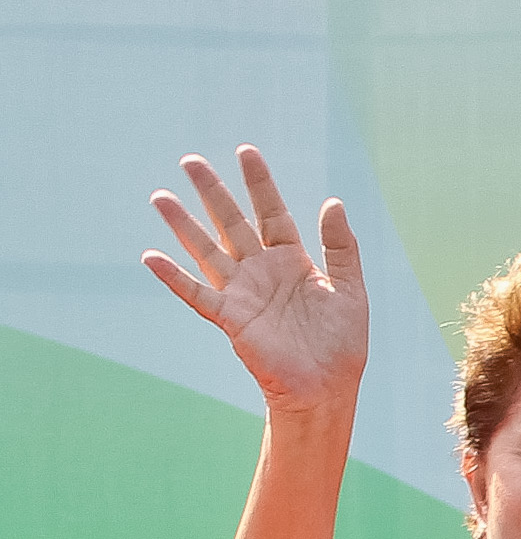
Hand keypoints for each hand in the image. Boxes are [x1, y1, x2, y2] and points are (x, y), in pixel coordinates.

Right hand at [144, 147, 367, 418]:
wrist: (327, 386)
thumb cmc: (341, 341)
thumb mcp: (350, 288)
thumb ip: (341, 246)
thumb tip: (333, 201)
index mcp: (293, 260)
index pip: (272, 212)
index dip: (259, 183)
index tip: (245, 151)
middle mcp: (263, 271)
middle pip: (232, 222)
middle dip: (213, 192)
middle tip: (191, 161)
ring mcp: (243, 293)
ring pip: (207, 250)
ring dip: (183, 225)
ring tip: (160, 197)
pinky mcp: (230, 318)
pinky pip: (197, 294)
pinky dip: (174, 277)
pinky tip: (152, 257)